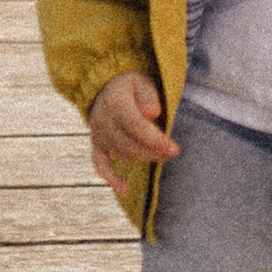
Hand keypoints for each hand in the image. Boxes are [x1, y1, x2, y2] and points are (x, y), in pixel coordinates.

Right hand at [88, 70, 178, 196]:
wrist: (104, 86)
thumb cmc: (131, 84)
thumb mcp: (142, 82)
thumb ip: (149, 96)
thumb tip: (152, 113)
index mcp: (115, 103)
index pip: (136, 126)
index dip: (155, 140)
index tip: (174, 149)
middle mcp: (103, 121)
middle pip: (129, 144)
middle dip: (153, 151)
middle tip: (174, 152)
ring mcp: (98, 135)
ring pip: (122, 154)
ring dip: (142, 157)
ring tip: (162, 154)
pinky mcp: (96, 145)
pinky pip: (99, 164)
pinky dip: (110, 177)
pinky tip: (124, 189)